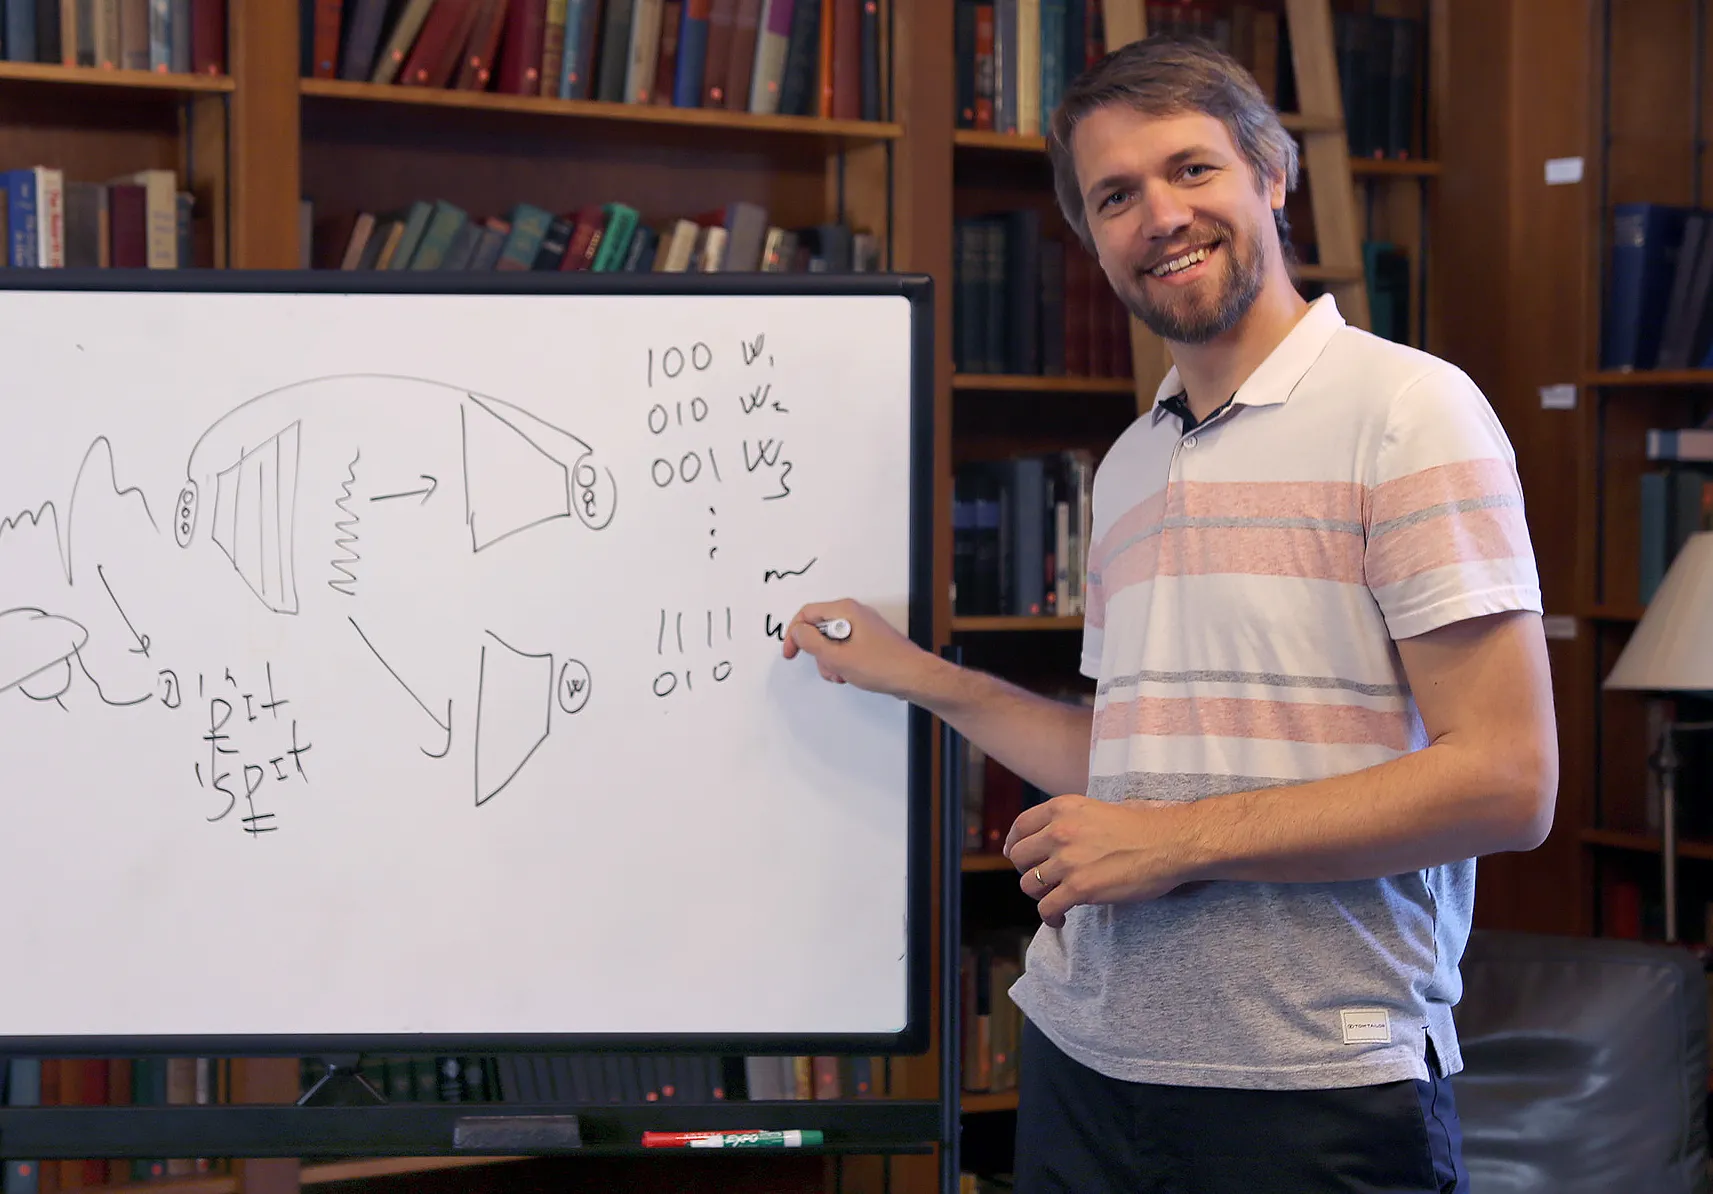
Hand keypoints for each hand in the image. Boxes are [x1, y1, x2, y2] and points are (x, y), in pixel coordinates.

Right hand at [781, 598, 936, 699]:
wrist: (914, 677)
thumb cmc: (883, 665)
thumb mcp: (837, 657)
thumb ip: (811, 643)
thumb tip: (797, 632)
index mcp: (846, 611)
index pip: (807, 613)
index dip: (795, 634)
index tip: (791, 653)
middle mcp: (855, 614)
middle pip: (819, 629)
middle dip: (818, 653)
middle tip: (828, 668)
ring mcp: (863, 627)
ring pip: (832, 641)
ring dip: (831, 661)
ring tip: (843, 674)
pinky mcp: (870, 640)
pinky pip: (846, 647)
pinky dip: (843, 662)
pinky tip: (851, 675)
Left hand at [1004, 794, 1191, 926]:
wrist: (1168, 843)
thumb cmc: (1140, 828)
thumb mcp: (1095, 810)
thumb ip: (1069, 821)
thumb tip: (1048, 838)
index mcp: (1062, 808)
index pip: (1020, 827)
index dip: (1015, 845)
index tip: (1018, 857)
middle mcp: (1059, 831)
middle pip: (1019, 858)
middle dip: (1028, 871)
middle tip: (1043, 880)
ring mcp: (1067, 860)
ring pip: (1029, 884)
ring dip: (1040, 895)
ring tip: (1055, 900)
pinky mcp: (1079, 887)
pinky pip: (1046, 907)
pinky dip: (1050, 917)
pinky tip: (1060, 919)